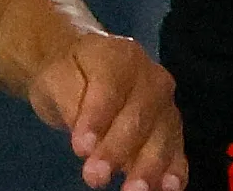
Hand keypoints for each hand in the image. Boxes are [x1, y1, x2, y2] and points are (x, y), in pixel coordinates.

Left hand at [27, 28, 185, 190]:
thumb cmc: (68, 73)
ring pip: (162, 135)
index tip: (80, 148)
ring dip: (149, 166)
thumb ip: (71, 103)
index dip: (97, 118)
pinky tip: (168, 188)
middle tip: (94, 177)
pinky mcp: (170, 130)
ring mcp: (165, 104)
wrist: (83, 68)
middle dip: (118, 148)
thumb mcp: (56, 79)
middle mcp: (151, 77)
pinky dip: (174, 170)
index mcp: (119, 55)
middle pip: (139, 114)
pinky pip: (176, 151)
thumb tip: (87, 139)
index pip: (110, 87)